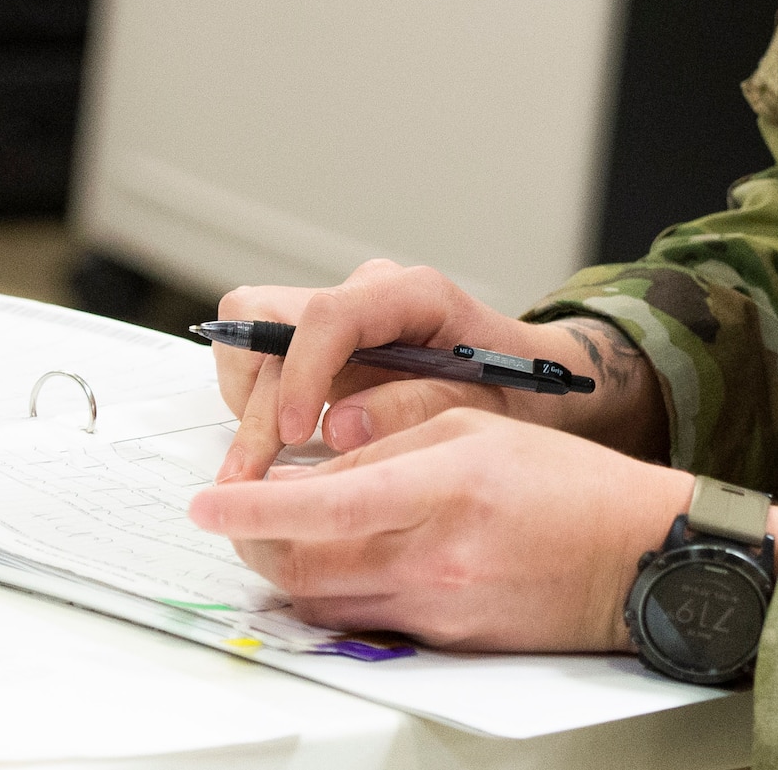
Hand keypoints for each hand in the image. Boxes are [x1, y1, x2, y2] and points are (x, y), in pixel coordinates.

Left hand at [192, 409, 697, 648]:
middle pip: (300, 568)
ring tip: (294, 539)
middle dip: (253, 544)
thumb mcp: (475, 429)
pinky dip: (341, 594)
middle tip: (240, 518)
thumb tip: (318, 465)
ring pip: (322, 603)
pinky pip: (365, 622)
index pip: (321, 506)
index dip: (251, 508)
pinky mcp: (446, 642)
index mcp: (442, 486)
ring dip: (291, 573)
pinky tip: (355, 564)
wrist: (637, 556)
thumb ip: (391, 442)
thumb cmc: (570, 484)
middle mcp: (434, 555)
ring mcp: (438, 607)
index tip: (206, 504)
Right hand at [211, 259, 665, 481]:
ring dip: (250, 407)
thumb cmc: (515, 391)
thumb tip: (338, 425)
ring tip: (269, 471)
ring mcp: (339, 318)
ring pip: (253, 341)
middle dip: (258, 405)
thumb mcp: (487, 407)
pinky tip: (289, 453)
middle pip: (271, 323)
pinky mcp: (320, 347)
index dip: (302, 373)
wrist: (527, 384)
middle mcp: (366, 295)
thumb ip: (420, 408)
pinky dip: (258, 410)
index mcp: (412, 295)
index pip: (330, 315)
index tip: (297, 435)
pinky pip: (260, 365)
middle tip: (252, 482)